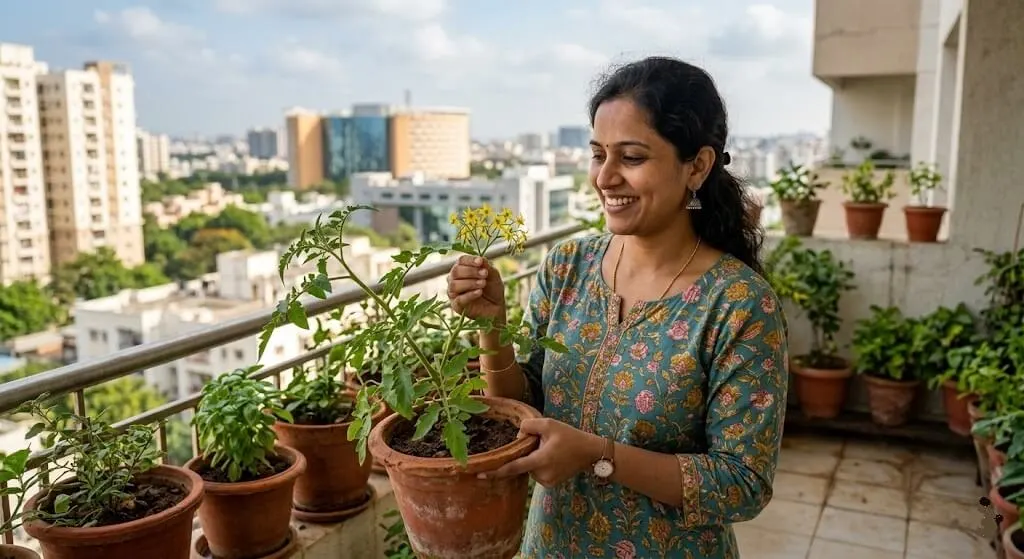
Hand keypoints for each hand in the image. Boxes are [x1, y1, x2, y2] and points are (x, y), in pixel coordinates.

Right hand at [447, 255, 505, 320]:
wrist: (497, 308)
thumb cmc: (493, 290)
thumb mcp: (493, 276)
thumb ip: (486, 267)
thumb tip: (480, 259)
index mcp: (463, 269)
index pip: (461, 260)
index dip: (470, 260)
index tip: (480, 262)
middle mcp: (455, 279)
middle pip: (456, 271)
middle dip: (471, 271)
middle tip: (485, 274)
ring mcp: (454, 293)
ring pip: (454, 285)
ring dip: (470, 283)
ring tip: (483, 283)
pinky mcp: (457, 306)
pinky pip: (459, 299)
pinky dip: (469, 294)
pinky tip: (479, 292)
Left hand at [478, 418, 602, 487]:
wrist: (591, 452)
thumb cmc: (571, 436)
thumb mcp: (550, 424)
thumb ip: (529, 426)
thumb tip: (517, 435)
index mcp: (541, 460)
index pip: (513, 468)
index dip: (495, 472)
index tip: (479, 476)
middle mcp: (542, 475)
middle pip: (523, 463)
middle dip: (528, 452)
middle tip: (545, 442)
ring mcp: (547, 482)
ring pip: (530, 468)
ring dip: (534, 458)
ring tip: (552, 449)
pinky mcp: (551, 484)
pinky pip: (537, 472)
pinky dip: (540, 464)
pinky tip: (554, 457)